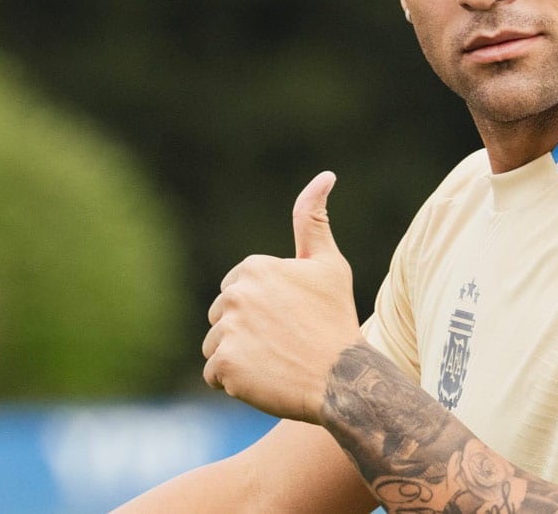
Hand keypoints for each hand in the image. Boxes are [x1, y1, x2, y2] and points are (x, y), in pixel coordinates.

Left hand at [202, 171, 364, 423]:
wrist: (343, 378)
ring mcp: (228, 330)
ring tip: (274, 362)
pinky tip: (264, 380)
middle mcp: (236, 294)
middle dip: (244, 332)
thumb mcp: (329, 264)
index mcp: (255, 267)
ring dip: (238, 358)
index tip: (289, 320)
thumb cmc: (336, 320)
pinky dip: (234, 383)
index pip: (236, 291)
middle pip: (221, 317)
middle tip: (283, 343)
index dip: (262, 309)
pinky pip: (214, 375)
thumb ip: (313, 220)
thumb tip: (324, 175)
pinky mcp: (225, 364)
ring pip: (215, 346)